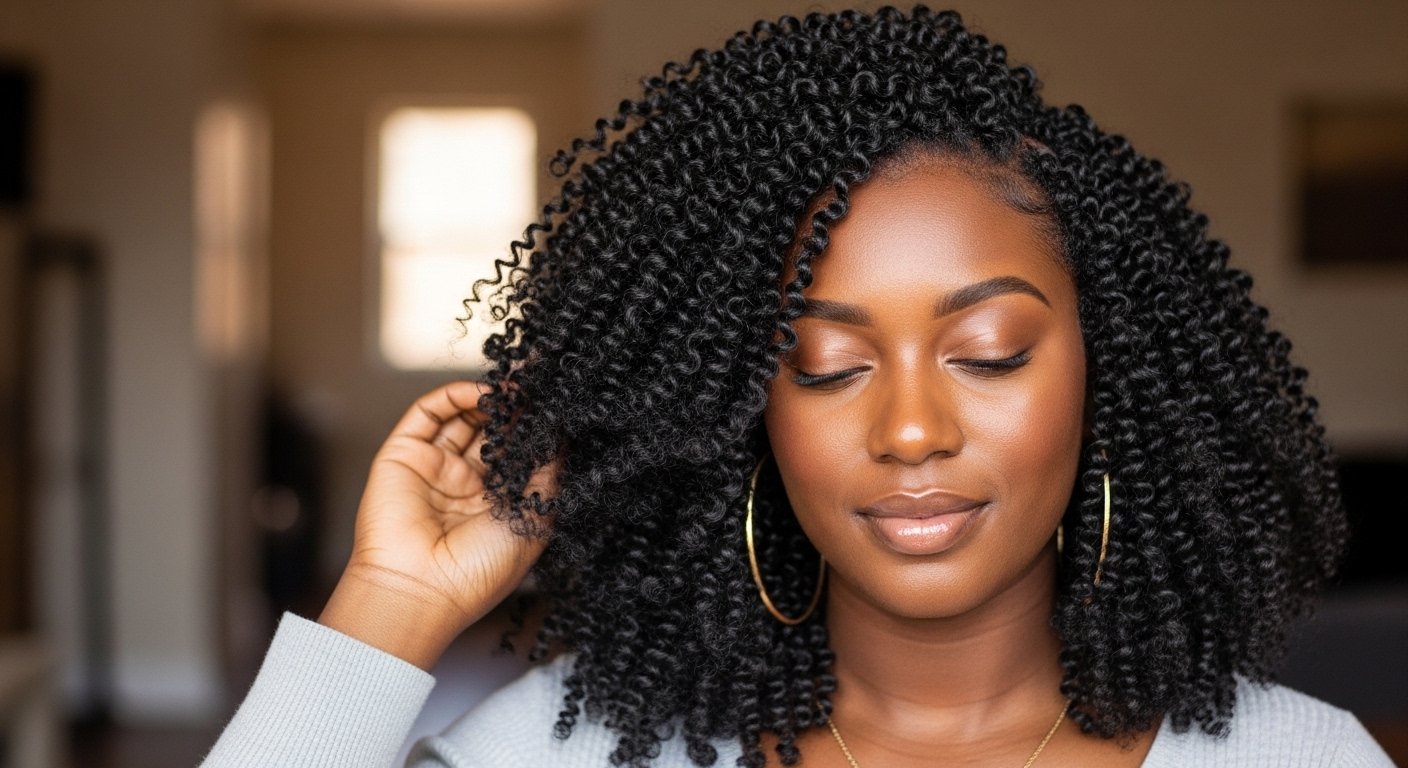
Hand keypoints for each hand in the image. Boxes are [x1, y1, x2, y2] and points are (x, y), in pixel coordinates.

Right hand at [318, 380, 558, 668]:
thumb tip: (564, 436)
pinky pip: (428, 414)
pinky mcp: (403, 455)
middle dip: (516, 407)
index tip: (560, 402)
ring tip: (517, 383)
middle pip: (493, 431)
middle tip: (540, 382)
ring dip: (489, 397)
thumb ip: (549, 476)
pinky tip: (482, 391)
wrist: (420, 591)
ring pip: (463, 417)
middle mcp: (466, 484)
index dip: (536, 429)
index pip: (519, 454)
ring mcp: (434, 468)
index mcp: (497, 505)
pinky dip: (454, 395)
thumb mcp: (533, 520)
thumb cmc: (480, 571)